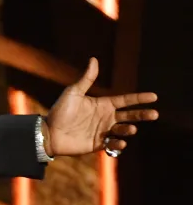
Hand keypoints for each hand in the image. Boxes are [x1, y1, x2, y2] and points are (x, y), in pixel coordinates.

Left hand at [43, 57, 158, 156]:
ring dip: (129, 129)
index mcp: (103, 104)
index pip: (125, 100)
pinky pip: (113, 145)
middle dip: (142, 115)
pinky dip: (118, 144)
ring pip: (123, 130)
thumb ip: (86, 79)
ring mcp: (102, 131)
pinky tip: (119, 141)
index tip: (154, 96)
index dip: (140, 98)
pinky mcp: (97, 145)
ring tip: (130, 129)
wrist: (48, 132)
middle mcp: (105, 118)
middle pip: (130, 116)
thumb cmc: (59, 111)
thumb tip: (94, 59)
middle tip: (155, 114)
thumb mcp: (73, 93)